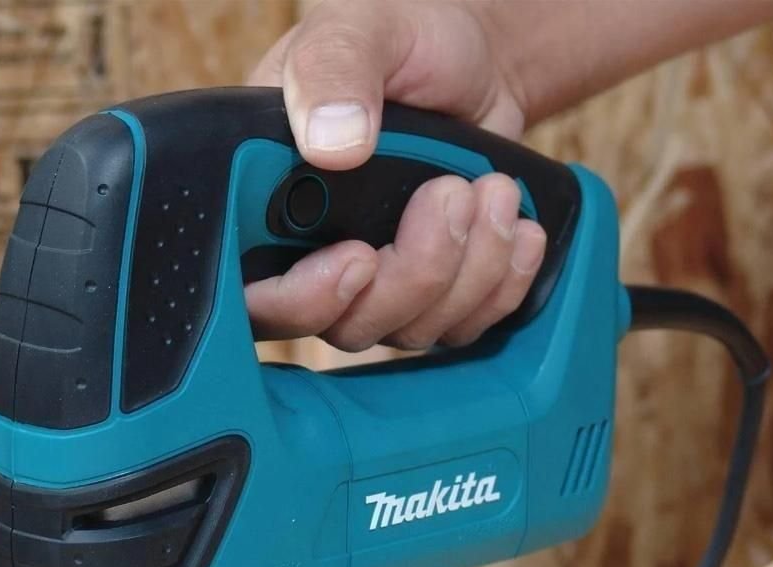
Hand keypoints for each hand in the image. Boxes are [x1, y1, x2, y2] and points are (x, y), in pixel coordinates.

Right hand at [246, 0, 546, 351]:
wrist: (474, 67)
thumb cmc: (404, 42)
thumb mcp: (360, 29)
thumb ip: (332, 72)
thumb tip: (329, 143)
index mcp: (266, 203)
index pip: (255, 295)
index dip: (301, 299)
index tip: (359, 256)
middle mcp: (312, 259)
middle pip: (342, 326)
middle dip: (411, 273)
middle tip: (450, 194)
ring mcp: (374, 289)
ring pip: (409, 330)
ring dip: (467, 267)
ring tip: (492, 188)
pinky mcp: (430, 300)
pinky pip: (462, 327)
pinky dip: (500, 284)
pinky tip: (517, 230)